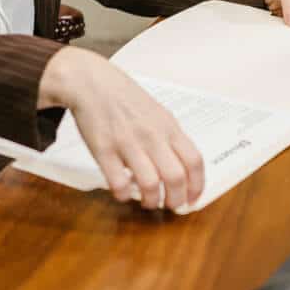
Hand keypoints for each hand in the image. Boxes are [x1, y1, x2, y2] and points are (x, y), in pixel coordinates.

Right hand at [40, 46, 203, 210]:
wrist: (92, 83)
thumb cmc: (125, 99)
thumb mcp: (158, 113)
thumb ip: (170, 138)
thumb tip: (184, 168)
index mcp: (168, 127)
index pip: (194, 161)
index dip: (197, 186)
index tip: (192, 199)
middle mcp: (151, 136)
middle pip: (176, 177)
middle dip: (176, 200)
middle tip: (171, 206)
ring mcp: (127, 143)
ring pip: (150, 185)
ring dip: (151, 201)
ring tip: (148, 201)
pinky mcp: (104, 150)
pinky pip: (118, 183)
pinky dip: (124, 195)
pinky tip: (124, 191)